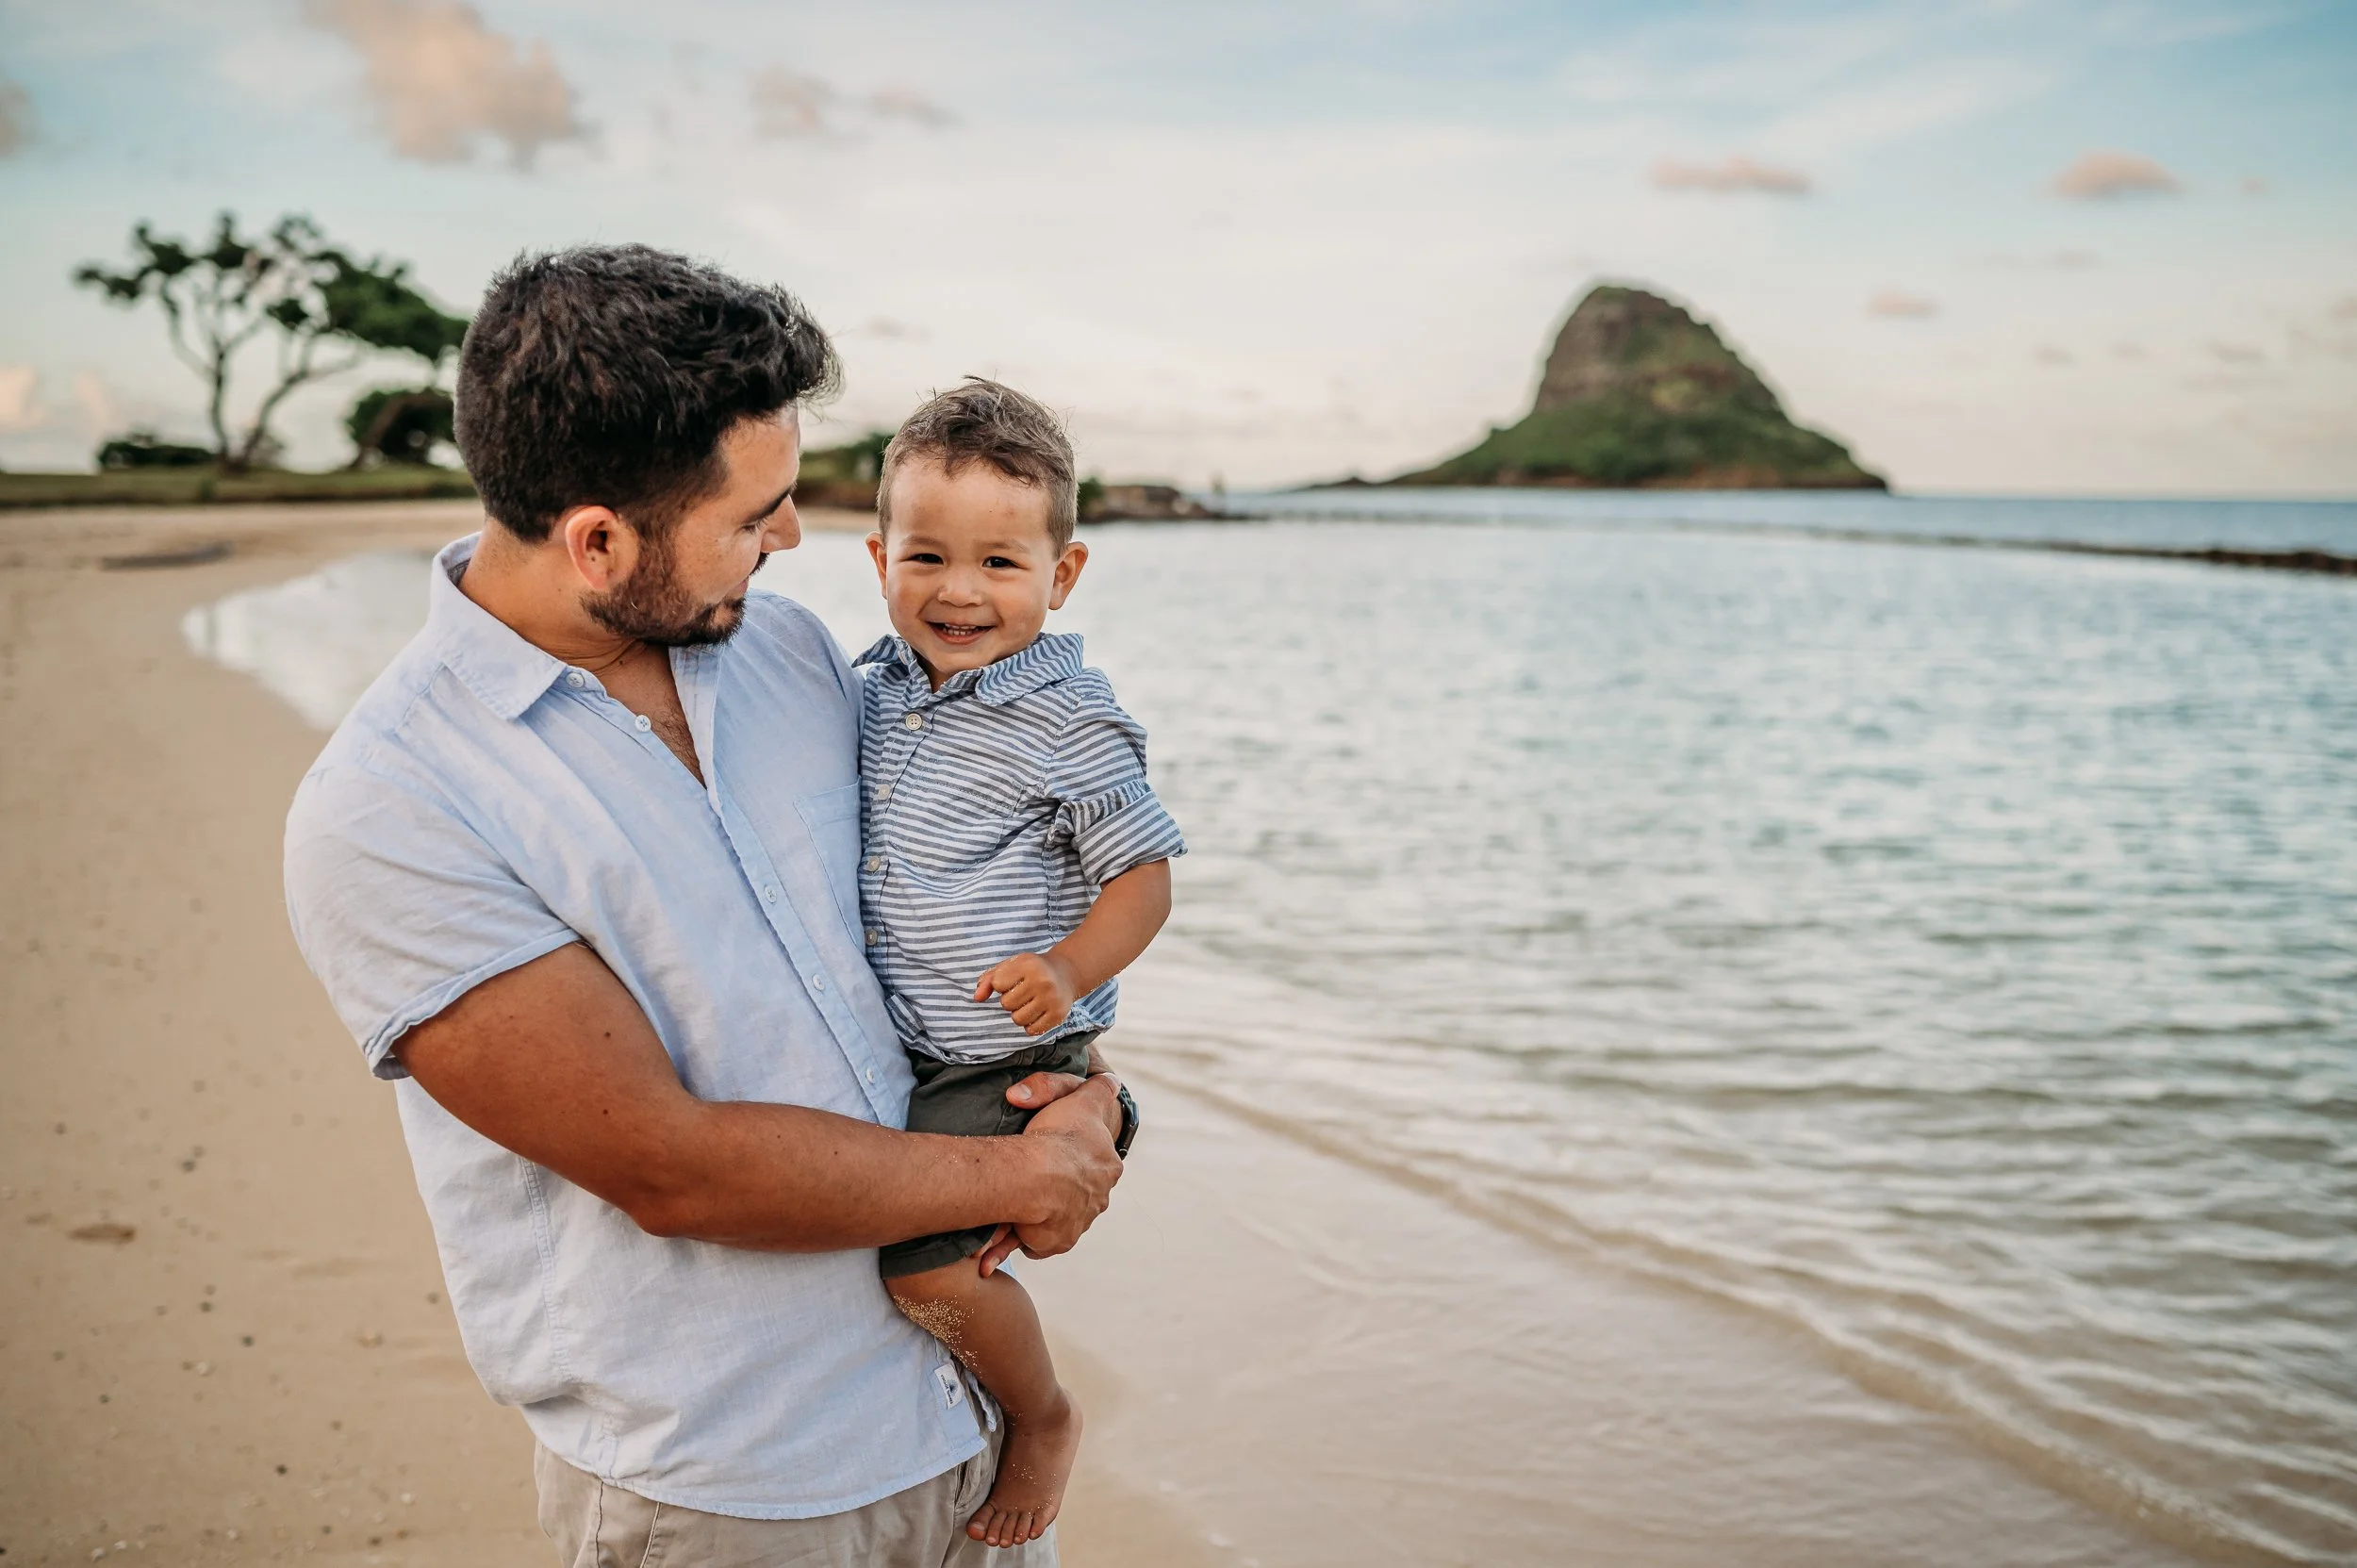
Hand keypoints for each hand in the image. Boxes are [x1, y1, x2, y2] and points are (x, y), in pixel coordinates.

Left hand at [973, 951, 1078, 1035]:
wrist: (1066, 973)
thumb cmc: (1032, 970)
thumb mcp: (1011, 966)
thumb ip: (989, 979)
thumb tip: (977, 998)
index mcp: (1028, 964)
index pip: (998, 984)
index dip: (1001, 985)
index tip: (1013, 980)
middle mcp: (1042, 981)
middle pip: (1007, 1004)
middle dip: (1010, 1000)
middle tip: (1022, 993)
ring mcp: (1051, 999)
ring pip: (1018, 1019)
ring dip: (1019, 1014)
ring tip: (1028, 1003)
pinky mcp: (1058, 1014)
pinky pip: (1031, 1030)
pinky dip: (1030, 1025)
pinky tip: (1037, 1012)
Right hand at [980, 1074, 1122, 1268]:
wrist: (1040, 1174)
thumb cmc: (1060, 1133)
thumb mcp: (1081, 1096)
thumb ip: (1098, 1088)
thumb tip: (1114, 1083)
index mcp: (1105, 1168)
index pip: (1090, 1165)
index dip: (1070, 1160)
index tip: (1049, 1155)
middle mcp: (1095, 1201)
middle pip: (1070, 1197)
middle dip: (1051, 1197)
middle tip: (1022, 1190)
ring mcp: (1076, 1224)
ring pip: (1048, 1221)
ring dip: (1028, 1223)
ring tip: (994, 1227)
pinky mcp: (1054, 1242)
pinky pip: (1029, 1244)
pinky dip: (1006, 1247)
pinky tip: (984, 1257)